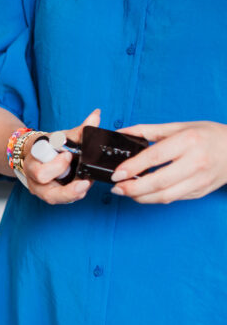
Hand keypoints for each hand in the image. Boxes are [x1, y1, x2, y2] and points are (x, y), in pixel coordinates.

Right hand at [20, 109, 98, 203]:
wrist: (41, 157)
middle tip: (81, 176)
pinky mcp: (50, 195)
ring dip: (71, 192)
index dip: (55, 164)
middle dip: (62, 178)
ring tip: (86, 185)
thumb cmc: (52, 147)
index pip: (39, 168)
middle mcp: (33, 177)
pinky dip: (74, 194)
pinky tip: (84, 187)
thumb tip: (96, 115)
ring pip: (52, 197)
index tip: (68, 155)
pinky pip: (62, 199)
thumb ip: (79, 130)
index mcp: (33, 161)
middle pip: (43, 184)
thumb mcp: (63, 137)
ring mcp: (40, 188)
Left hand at [111, 121, 226, 202]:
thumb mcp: (180, 127)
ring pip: (165, 195)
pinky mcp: (199, 191)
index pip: (155, 157)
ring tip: (126, 193)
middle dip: (132, 188)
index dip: (132, 168)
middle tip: (116, 188)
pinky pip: (173, 198)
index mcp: (189, 141)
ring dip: (141, 197)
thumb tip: (122, 133)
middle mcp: (195, 162)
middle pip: (158, 181)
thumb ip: (148, 130)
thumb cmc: (208, 135)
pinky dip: (154, 198)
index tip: (116, 174)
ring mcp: (199, 180)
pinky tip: (143, 194)